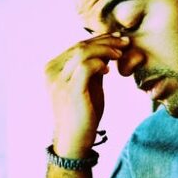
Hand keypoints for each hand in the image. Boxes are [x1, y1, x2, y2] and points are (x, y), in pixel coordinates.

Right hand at [44, 33, 130, 155]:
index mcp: (52, 68)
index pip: (77, 46)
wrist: (74, 140)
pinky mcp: (69, 90)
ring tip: (121, 53)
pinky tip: (108, 70)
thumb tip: (108, 49)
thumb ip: (93, 67)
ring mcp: (58, 81)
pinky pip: (86, 66)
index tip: (117, 37)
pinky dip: (100, 63)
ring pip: (83, 52)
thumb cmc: (82, 114)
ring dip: (105, 49)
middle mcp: (52, 72)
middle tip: (125, 41)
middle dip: (106, 41)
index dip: (99, 39)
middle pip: (80, 46)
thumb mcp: (88, 85)